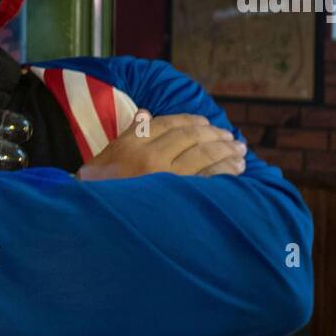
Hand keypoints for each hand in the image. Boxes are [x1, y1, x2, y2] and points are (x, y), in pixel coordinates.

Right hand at [77, 111, 246, 181]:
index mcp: (131, 144)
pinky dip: (226, 170)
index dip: (191, 121)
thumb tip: (145, 113)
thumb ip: (129, 134)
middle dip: (215, 134)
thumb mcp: (105, 158)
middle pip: (190, 137)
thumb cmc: (99, 191)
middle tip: (231, 138)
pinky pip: (209, 178)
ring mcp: (165, 177)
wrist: (96, 222)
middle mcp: (149, 156)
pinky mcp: (178, 197)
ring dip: (226, 150)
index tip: (207, 123)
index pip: (168, 123)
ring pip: (204, 155)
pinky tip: (236, 169)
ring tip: (240, 151)